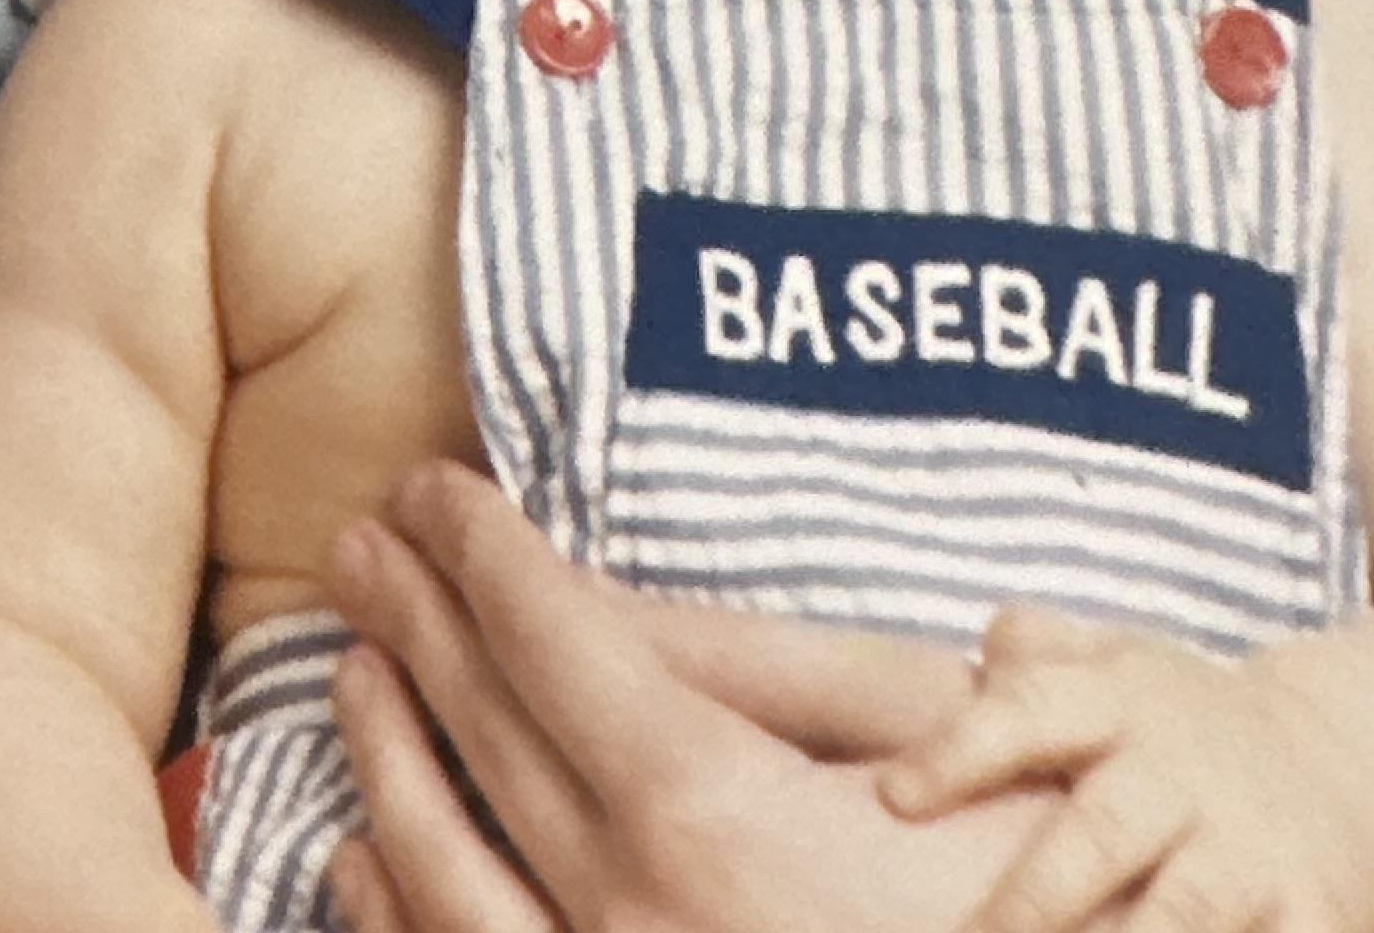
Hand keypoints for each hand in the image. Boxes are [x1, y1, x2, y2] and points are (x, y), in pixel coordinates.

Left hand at [320, 463, 1063, 932]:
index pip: (546, 640)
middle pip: (484, 732)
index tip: (428, 485)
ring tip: (352, 661)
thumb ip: (738, 668)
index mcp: (705, 819)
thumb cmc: (1022, 883)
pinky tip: (367, 847)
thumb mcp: (903, 740)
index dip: (476, 548)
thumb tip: (596, 607)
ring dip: (386, 749)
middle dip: (414, 617)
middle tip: (363, 540)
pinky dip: (396, 903)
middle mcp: (632, 921)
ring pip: (440, 864)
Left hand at [878, 607, 1373, 932]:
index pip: (1031, 711)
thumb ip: (1041, 652)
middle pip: (1102, 831)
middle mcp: (1182, 778)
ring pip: (1185, 915)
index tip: (892, 796)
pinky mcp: (1311, 920)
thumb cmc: (1180, 728)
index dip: (960, 749)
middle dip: (1036, 894)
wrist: (1347, 774)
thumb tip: (984, 639)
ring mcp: (1248, 854)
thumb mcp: (1115, 668)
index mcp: (1120, 705)